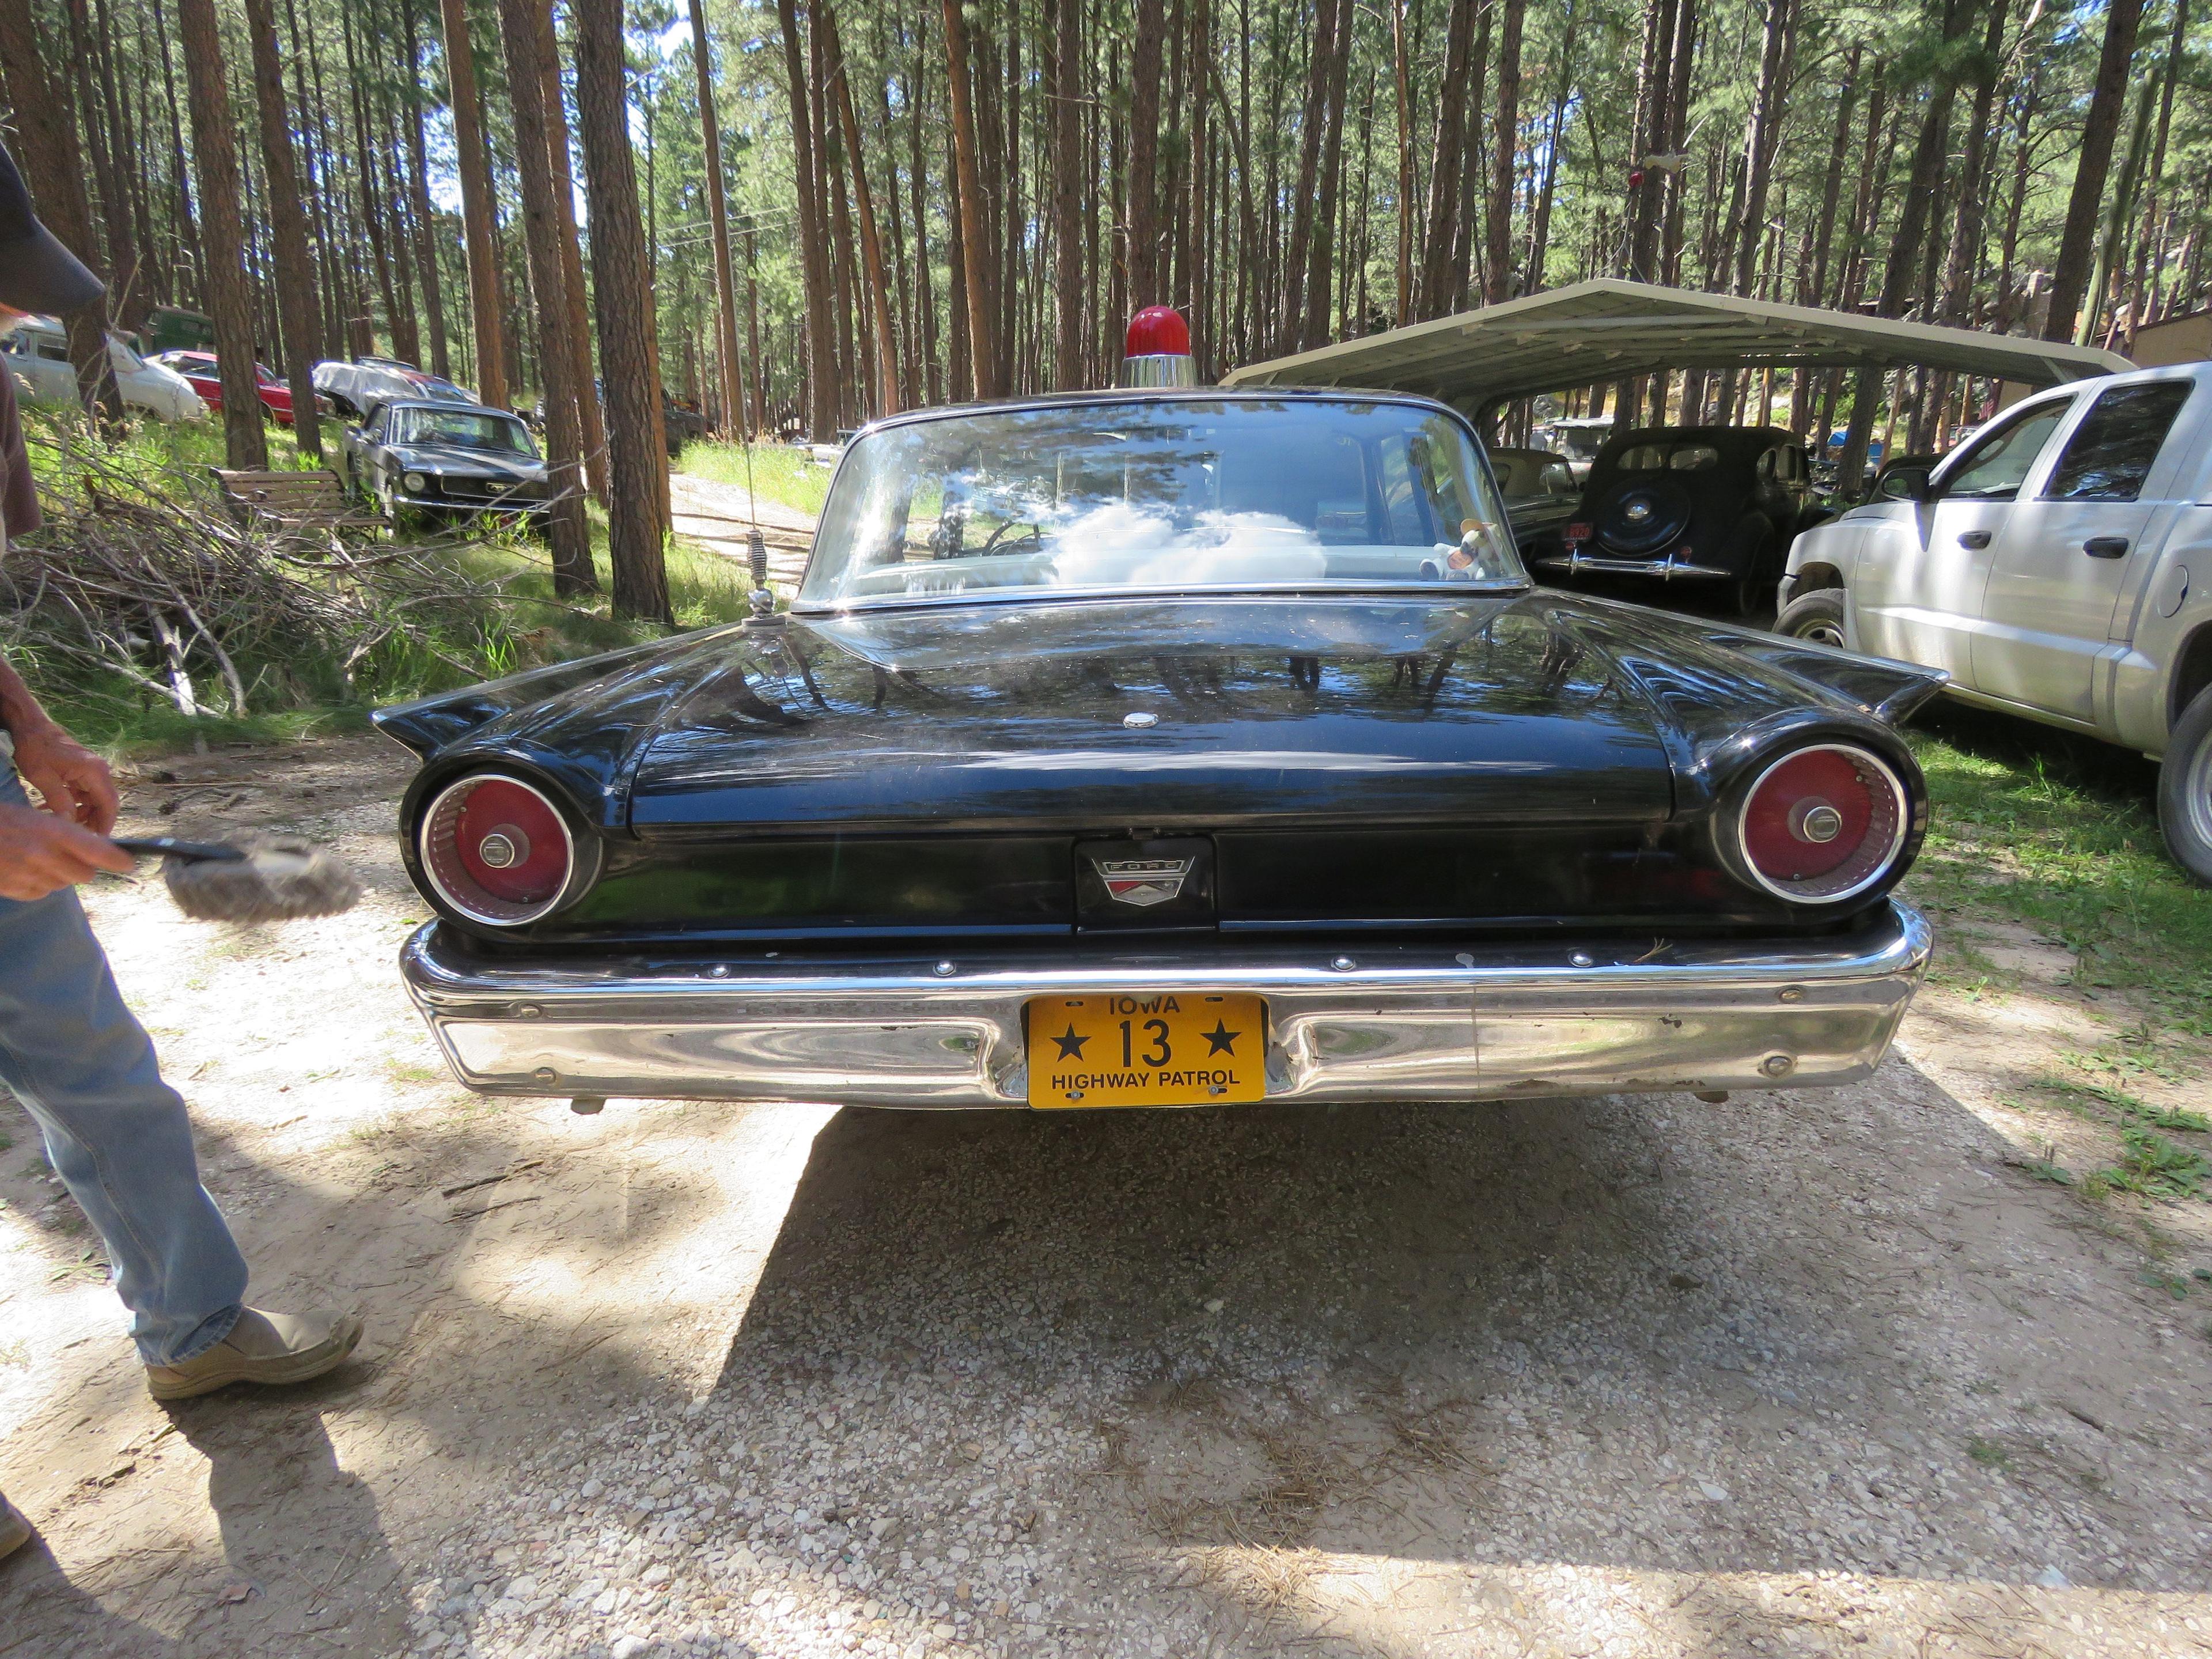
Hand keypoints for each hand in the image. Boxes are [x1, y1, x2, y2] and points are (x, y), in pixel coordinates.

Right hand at [0, 803, 132, 900]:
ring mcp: (28, 875)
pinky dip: (38, 885)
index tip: (129, 863)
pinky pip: (40, 893)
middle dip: (82, 869)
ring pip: (62, 885)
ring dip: (58, 876)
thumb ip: (63, 832)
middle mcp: (43, 855)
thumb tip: (95, 847)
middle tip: (69, 858)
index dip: (116, 859)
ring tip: (37, 860)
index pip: (96, 849)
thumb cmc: (1, 821)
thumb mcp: (33, 817)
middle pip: (84, 875)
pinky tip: (23, 870)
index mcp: (51, 830)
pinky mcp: (15, 889)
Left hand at [11, 722, 118, 834]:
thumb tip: (69, 825)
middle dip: (93, 821)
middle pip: (105, 803)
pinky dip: (75, 804)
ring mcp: (93, 772)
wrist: (32, 728)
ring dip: (81, 814)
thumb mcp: (43, 778)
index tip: (97, 841)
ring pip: (95, 801)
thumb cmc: (36, 750)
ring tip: (61, 822)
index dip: (106, 824)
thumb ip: (60, 802)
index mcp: (94, 772)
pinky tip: (56, 810)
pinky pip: (86, 794)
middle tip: (77, 836)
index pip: (109, 804)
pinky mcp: (84, 773)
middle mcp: (99, 772)